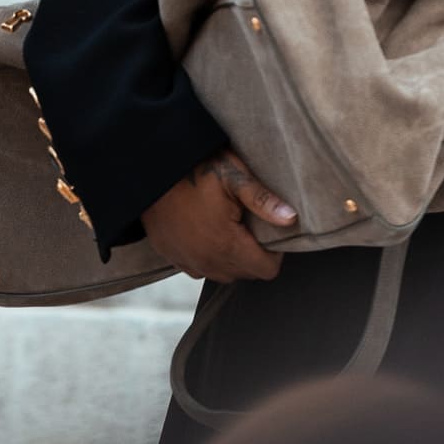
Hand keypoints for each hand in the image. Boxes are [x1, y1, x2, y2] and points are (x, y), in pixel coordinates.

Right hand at [142, 148, 296, 283]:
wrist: (151, 171)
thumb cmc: (196, 169)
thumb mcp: (234, 177)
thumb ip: (263, 201)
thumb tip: (292, 219)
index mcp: (226, 244)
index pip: (265, 270)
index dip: (275, 252)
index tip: (270, 231)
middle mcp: (206, 261)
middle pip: (245, 274)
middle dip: (254, 255)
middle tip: (251, 225)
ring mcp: (186, 261)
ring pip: (222, 274)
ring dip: (232, 259)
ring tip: (231, 229)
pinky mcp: (171, 256)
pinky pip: (199, 269)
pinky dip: (209, 258)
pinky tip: (208, 233)